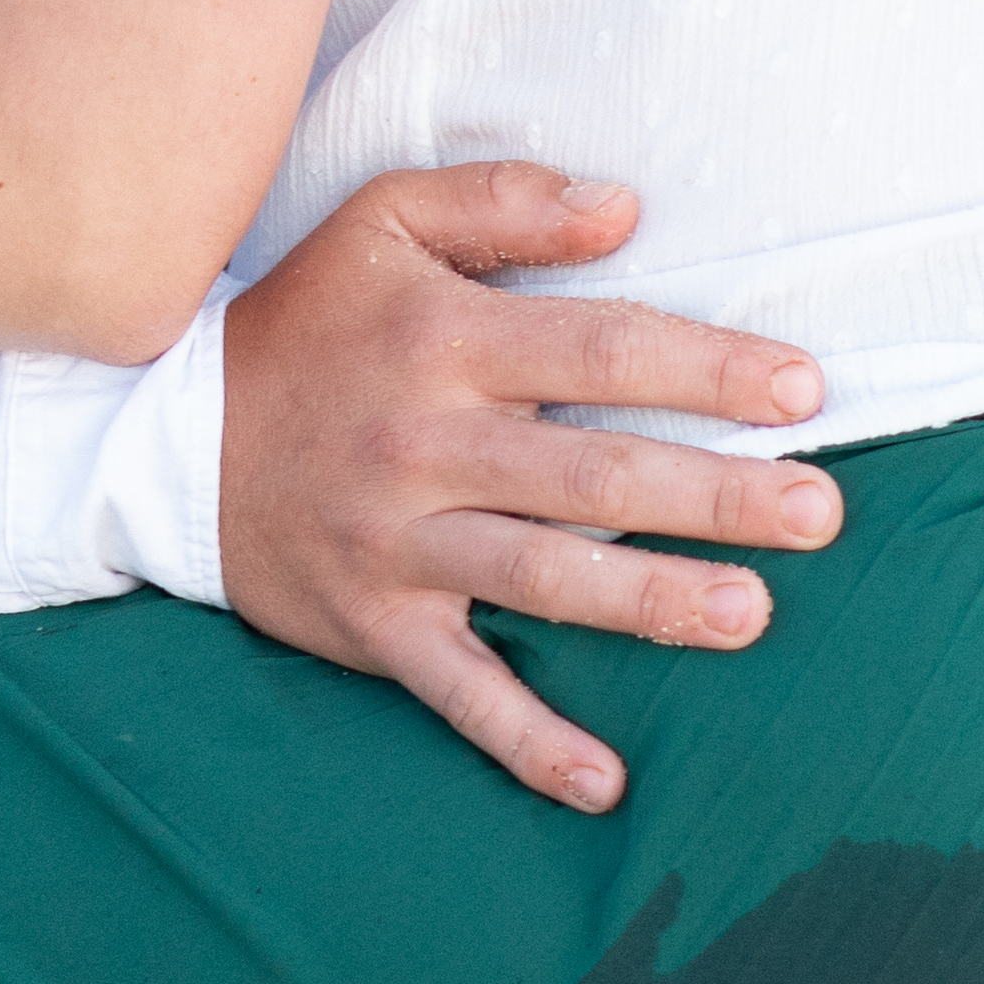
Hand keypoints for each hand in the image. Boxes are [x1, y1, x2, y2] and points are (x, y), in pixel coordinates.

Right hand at [211, 163, 839, 813]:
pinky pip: (454, 690)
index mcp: (441, 342)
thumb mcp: (379, 225)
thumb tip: (623, 207)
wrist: (164, 440)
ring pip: (541, 579)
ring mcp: (396, 542)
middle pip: (591, 472)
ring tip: (751, 614)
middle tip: (819, 510)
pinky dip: (524, 740)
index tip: (802, 389)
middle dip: (715, 493)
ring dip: (650, 600)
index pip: (598, 350)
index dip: (705, 367)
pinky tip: (602, 781)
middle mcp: (423, 444)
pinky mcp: (371, 623)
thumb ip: (499, 201)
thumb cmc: (304, 325)